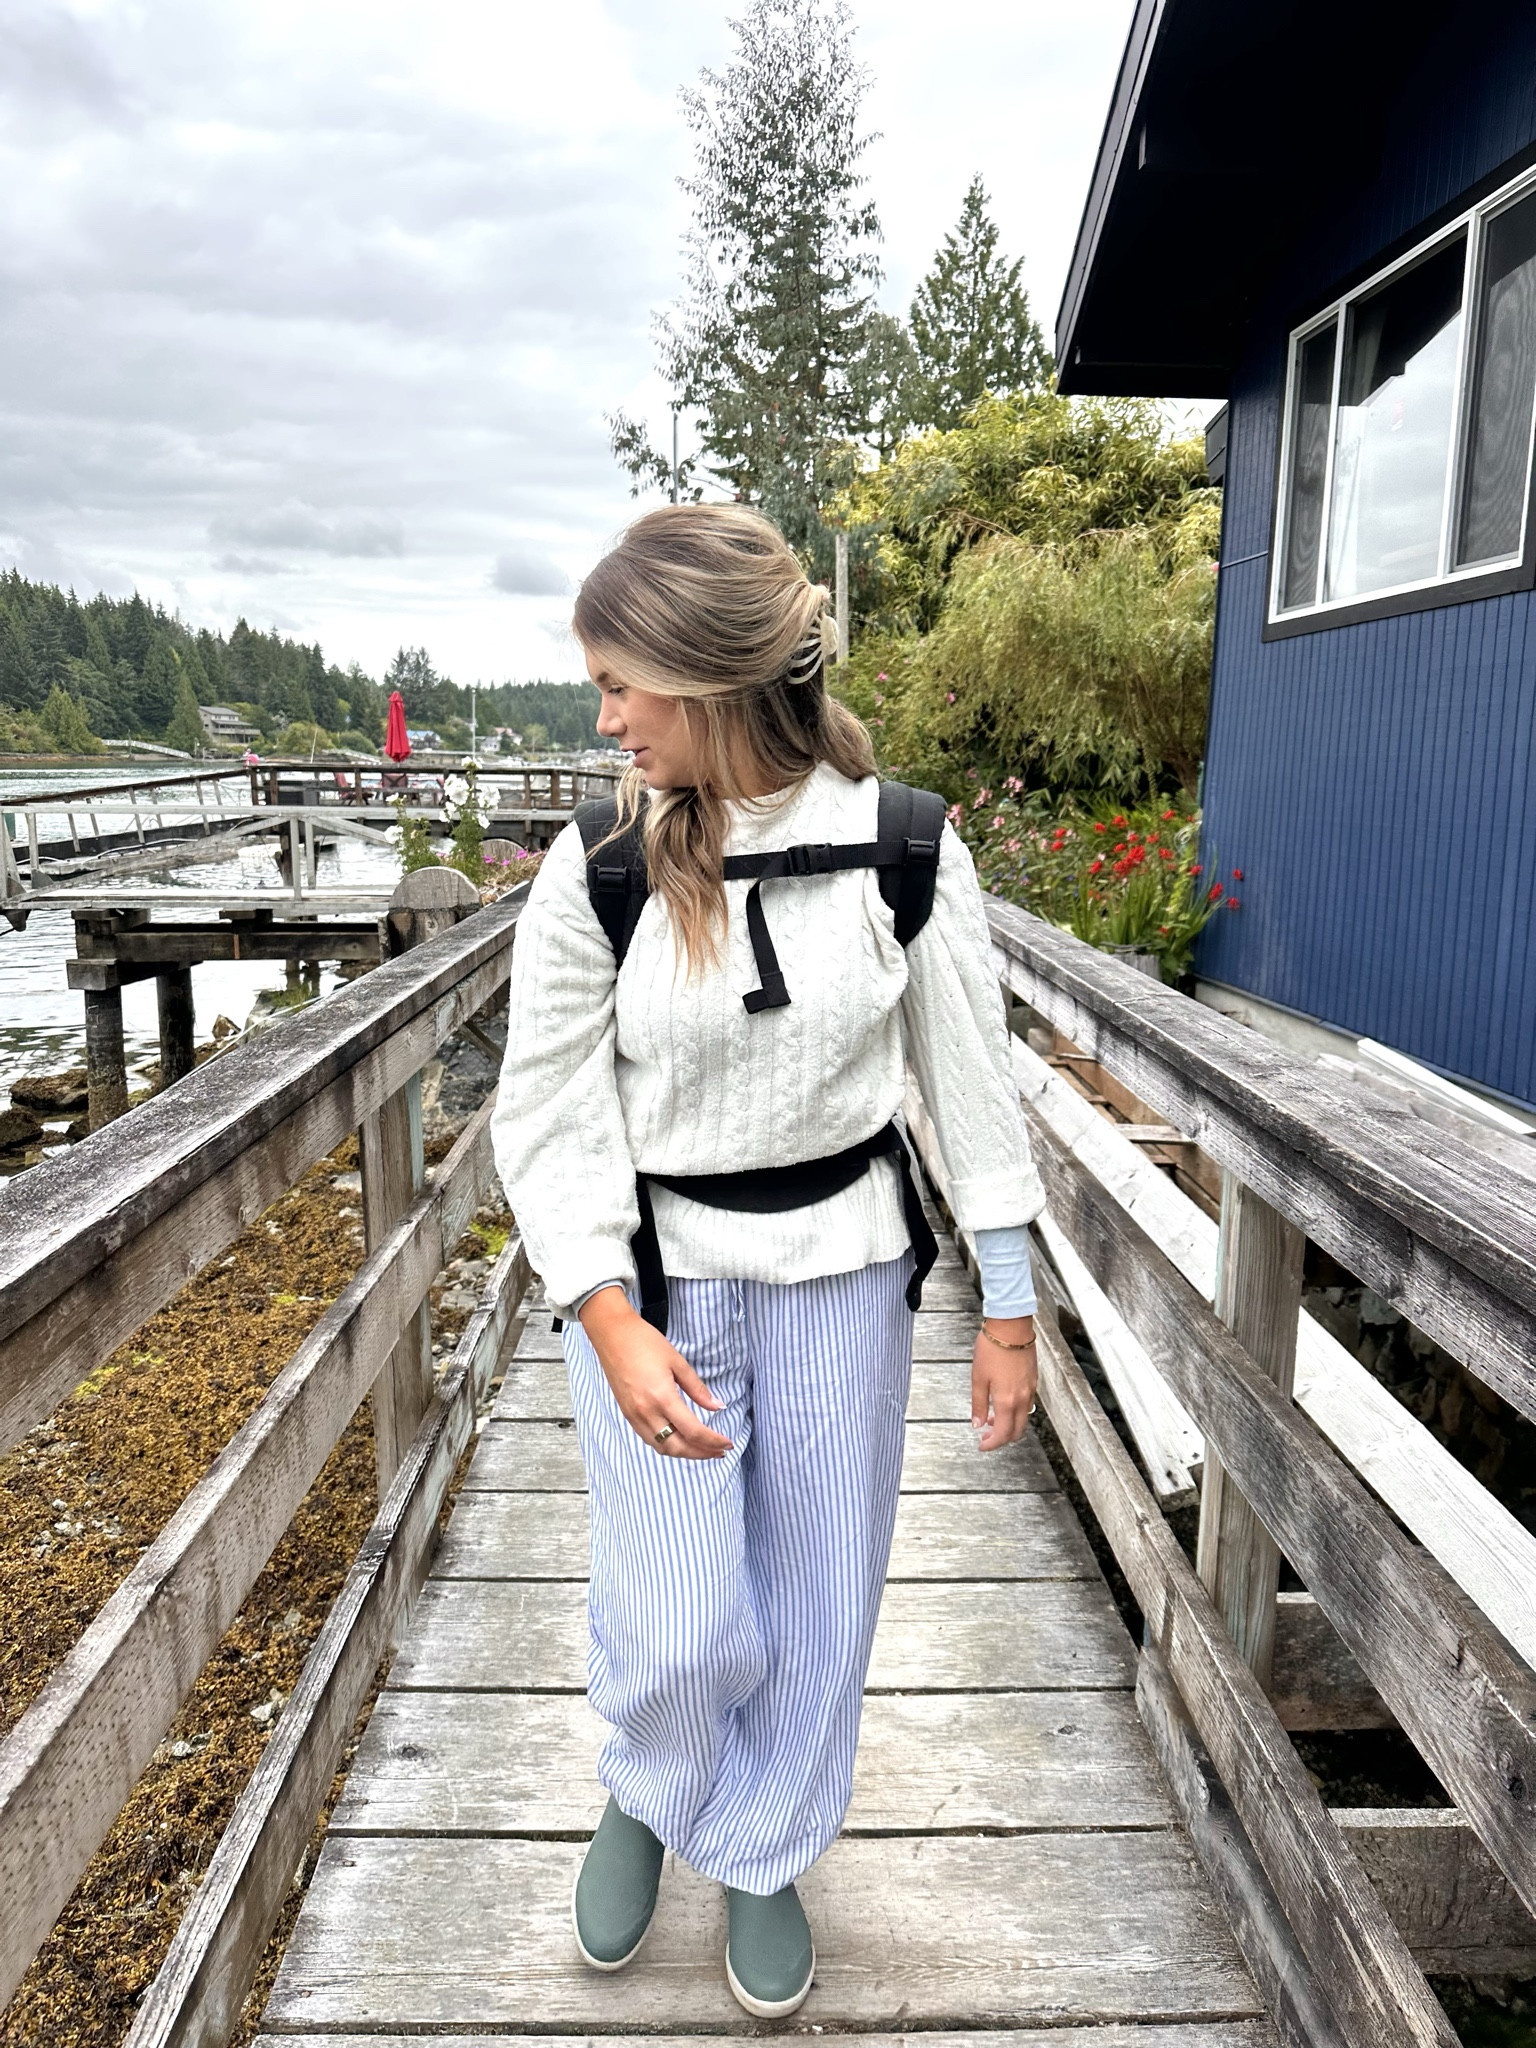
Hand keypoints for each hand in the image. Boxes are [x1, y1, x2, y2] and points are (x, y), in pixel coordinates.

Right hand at [579, 1286, 732, 1459]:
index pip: (693, 1431)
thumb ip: (698, 1389)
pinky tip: (680, 1439)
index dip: (713, 1441)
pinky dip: (668, 1445)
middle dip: (701, 1453)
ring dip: (684, 1453)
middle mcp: (646, 1413)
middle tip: (719, 1451)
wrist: (612, 1335)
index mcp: (662, 1397)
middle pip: (678, 1447)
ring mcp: (634, 1416)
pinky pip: (650, 1439)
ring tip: (703, 1449)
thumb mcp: (678, 1362)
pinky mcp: (627, 1414)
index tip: (727, 1443)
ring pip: (662, 1448)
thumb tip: (718, 1406)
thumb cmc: (644, 1342)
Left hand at [971, 1315, 1036, 1450]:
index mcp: (1007, 1400)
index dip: (992, 1444)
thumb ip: (978, 1404)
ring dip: (1009, 1425)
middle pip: (1017, 1431)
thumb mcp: (978, 1378)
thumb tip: (977, 1423)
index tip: (982, 1445)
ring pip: (1023, 1419)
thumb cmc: (992, 1348)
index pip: (1002, 1434)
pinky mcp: (1033, 1380)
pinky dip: (1016, 1411)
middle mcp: (1022, 1399)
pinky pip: (1027, 1405)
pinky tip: (1003, 1403)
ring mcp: (1030, 1390)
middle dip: (1002, 1439)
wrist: (1011, 1326)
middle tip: (986, 1436)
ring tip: (991, 1418)